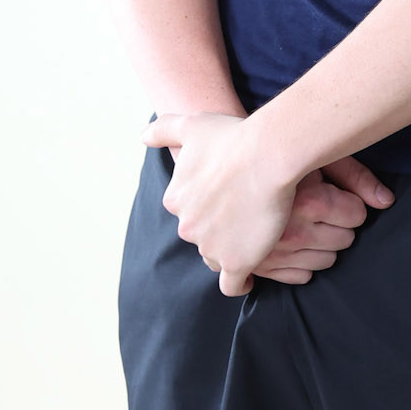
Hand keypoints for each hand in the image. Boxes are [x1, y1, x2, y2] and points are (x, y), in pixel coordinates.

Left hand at [148, 110, 297, 297]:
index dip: (208, 207)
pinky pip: (231, 284)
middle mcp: (186, 226)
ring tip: (253, 239)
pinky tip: (248, 276)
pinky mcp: (235, 262)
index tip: (227, 200)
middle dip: (218, 229)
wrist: (268, 154)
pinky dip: (238, 282)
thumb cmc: (234, 137)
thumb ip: (164, 129)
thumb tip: (142, 136)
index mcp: (175, 199)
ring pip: (217, 257)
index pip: (189, 212)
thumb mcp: (192, 125)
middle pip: (202, 236)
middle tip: (245, 215)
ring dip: (230, 251)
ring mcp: (210, 246)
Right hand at [252, 157, 395, 284]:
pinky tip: (292, 241)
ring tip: (307, 221)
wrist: (227, 166)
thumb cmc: (277, 157)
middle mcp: (292, 231)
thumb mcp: (320, 157)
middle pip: (345, 240)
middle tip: (322, 208)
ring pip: (326, 261)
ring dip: (324, 244)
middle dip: (341, 224)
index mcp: (310, 201)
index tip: (337, 194)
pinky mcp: (256, 266)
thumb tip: (387, 201)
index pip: (357, 215)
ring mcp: (272, 252)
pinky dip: (300, 263)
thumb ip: (357, 178)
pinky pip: (299, 277)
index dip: (351, 203)